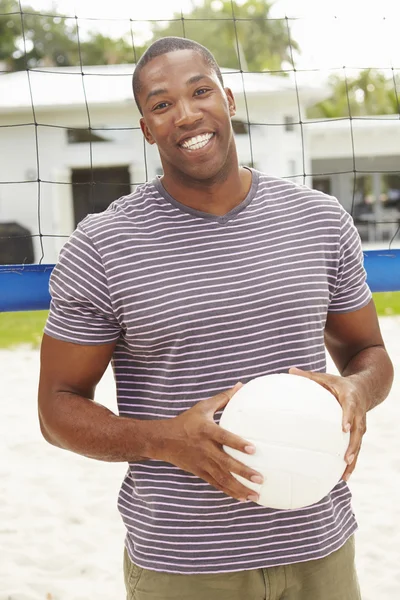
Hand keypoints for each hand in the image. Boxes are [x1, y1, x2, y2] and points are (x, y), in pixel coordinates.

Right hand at [152, 383, 262, 501]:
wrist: (164, 440)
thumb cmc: (187, 421)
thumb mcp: (203, 407)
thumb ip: (223, 398)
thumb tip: (241, 385)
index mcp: (206, 430)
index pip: (223, 437)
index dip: (237, 443)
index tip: (253, 449)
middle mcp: (204, 448)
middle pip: (225, 462)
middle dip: (243, 472)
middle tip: (260, 478)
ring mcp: (202, 463)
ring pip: (222, 478)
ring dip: (239, 487)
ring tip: (255, 495)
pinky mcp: (200, 472)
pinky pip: (216, 484)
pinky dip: (229, 492)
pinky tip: (243, 498)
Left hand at [289, 367, 367, 481]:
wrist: (364, 389)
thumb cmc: (339, 384)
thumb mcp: (326, 377)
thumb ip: (309, 376)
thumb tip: (289, 370)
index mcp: (350, 399)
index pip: (351, 409)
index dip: (348, 418)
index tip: (344, 429)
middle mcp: (358, 414)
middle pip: (358, 432)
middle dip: (353, 446)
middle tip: (346, 458)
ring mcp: (360, 426)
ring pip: (359, 444)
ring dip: (353, 459)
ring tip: (345, 474)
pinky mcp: (359, 433)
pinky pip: (356, 449)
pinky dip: (352, 462)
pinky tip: (343, 475)